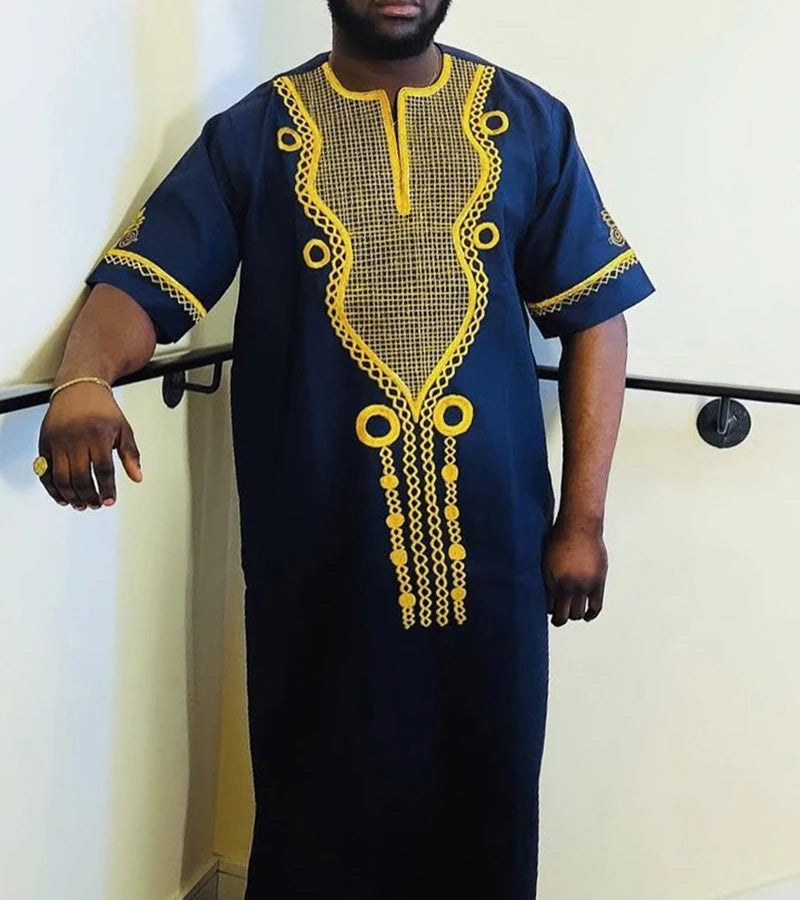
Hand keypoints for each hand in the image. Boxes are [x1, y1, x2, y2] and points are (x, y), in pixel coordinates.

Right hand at [37, 383, 141, 509]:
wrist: (79, 387)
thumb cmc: (102, 408)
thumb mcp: (124, 429)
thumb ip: (131, 454)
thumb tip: (137, 477)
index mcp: (98, 435)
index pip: (103, 470)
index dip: (106, 489)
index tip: (110, 500)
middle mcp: (76, 438)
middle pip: (80, 477)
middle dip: (89, 496)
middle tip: (96, 504)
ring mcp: (58, 441)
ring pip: (60, 478)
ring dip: (71, 496)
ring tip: (81, 504)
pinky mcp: (44, 442)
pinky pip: (45, 471)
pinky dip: (52, 487)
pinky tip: (62, 496)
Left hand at [544, 517, 607, 625]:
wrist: (578, 526)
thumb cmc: (559, 538)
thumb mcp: (545, 559)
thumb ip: (547, 577)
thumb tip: (546, 591)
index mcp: (550, 581)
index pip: (547, 608)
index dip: (548, 610)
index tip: (549, 610)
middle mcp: (566, 586)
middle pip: (562, 616)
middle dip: (559, 619)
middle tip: (558, 618)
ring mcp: (583, 586)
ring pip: (578, 614)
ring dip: (574, 615)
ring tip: (571, 613)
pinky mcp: (597, 583)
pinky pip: (595, 607)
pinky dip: (591, 614)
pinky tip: (587, 616)